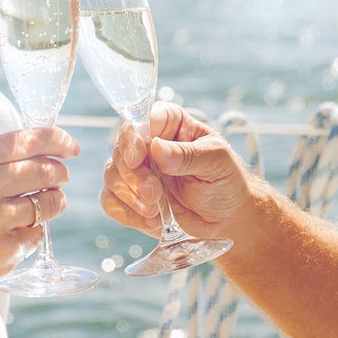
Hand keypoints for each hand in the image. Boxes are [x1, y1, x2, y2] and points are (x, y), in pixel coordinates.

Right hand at [0, 127, 78, 296]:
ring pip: (48, 203)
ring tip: (44, 202)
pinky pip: (38, 232)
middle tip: (60, 176)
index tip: (70, 146)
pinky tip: (17, 230)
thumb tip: (49, 146)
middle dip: (60, 172)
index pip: (24, 141)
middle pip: (44, 171)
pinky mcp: (5, 251)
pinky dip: (36, 229)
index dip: (55, 140)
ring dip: (55, 200)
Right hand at [100, 102, 257, 239]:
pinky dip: (127, 213)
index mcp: (171, 125)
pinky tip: (151, 220)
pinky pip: (110, 200)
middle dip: (133, 174)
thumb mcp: (216, 163)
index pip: (142, 117)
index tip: (139, 156)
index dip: (133, 135)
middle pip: (121, 148)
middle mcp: (150, 144)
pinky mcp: (131, 197)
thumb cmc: (226, 183)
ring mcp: (138, 171)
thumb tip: (157, 148)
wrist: (227, 221)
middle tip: (154, 194)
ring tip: (155, 211)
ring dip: (130, 195)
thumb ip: (188, 154)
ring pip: (112, 174)